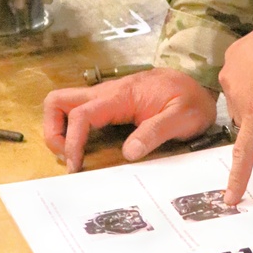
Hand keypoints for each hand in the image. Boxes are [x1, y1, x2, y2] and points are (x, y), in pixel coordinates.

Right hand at [43, 68, 217, 172]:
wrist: (200, 85)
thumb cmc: (191, 100)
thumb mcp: (182, 117)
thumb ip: (155, 132)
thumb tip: (128, 153)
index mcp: (121, 95)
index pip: (82, 114)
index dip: (72, 141)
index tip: (76, 166)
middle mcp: (107, 93)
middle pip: (58, 101)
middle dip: (53, 130)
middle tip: (68, 157)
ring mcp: (106, 98)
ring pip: (64, 104)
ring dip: (59, 129)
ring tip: (73, 155)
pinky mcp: (109, 104)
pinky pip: (79, 113)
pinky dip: (72, 130)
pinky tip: (85, 149)